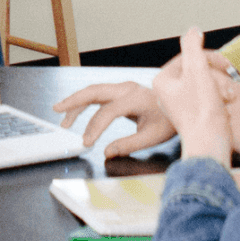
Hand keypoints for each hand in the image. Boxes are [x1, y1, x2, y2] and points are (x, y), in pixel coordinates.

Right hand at [52, 81, 175, 159]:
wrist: (182, 105)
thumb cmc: (170, 119)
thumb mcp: (153, 136)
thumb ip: (129, 144)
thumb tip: (107, 153)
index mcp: (135, 98)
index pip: (107, 112)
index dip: (94, 128)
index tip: (87, 143)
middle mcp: (127, 88)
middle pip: (94, 91)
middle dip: (73, 101)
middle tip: (57, 110)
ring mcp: (124, 88)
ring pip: (94, 91)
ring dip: (76, 101)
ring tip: (62, 116)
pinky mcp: (122, 91)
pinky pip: (100, 94)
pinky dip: (86, 101)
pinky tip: (77, 111)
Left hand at [152, 27, 234, 166]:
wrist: (211, 144)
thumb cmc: (203, 110)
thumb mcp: (198, 69)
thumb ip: (193, 46)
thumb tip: (193, 31)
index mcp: (162, 81)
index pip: (189, 56)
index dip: (210, 58)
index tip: (226, 65)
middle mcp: (166, 94)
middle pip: (197, 70)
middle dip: (216, 75)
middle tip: (229, 85)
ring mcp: (179, 106)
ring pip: (205, 84)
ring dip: (221, 88)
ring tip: (228, 99)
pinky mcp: (192, 117)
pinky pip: (208, 100)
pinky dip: (219, 101)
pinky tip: (226, 109)